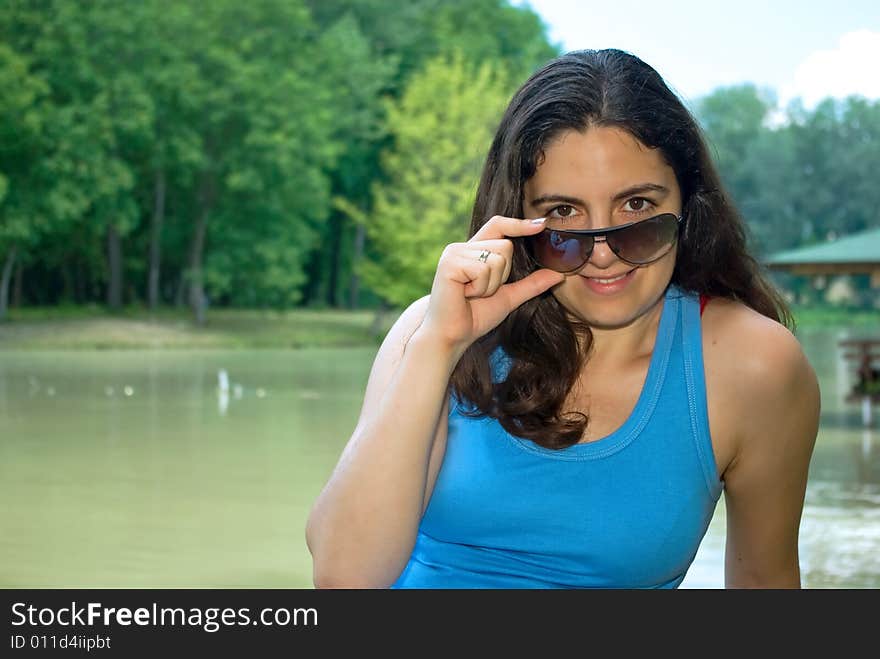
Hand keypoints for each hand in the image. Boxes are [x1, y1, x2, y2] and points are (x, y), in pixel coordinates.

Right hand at [416, 215, 564, 355]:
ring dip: (491, 285)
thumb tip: (559, 274)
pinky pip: (483, 270)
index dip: (520, 224)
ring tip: (472, 295)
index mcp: (474, 251)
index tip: (542, 224)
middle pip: (505, 246)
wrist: (452, 336)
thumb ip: (531, 284)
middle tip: (481, 292)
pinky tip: (465, 295)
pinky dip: (481, 288)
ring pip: (497, 259)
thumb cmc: (474, 317)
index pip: (499, 226)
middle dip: (502, 275)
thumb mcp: (509, 297)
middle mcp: (462, 247)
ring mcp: (454, 253)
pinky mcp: (449, 263)